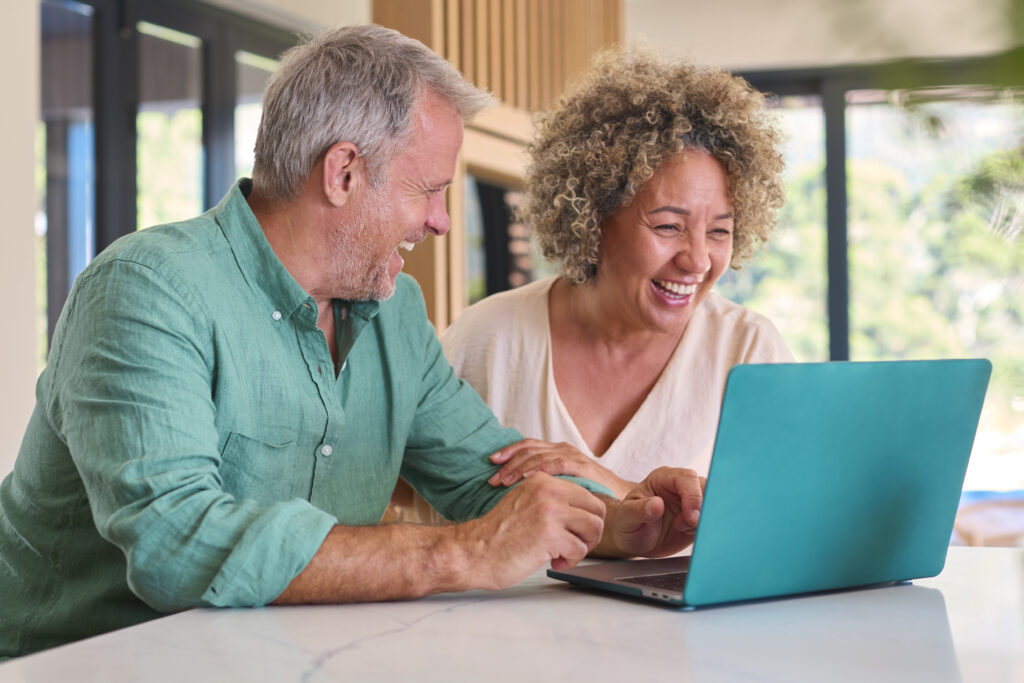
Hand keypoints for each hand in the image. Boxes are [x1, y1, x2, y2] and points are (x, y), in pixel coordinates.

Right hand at [455, 473, 606, 588]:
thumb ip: (551, 501)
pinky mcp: (550, 535)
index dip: (587, 518)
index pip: (587, 494)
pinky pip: (580, 549)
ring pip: (594, 528)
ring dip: (583, 547)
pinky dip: (570, 561)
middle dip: (591, 533)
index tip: (575, 532)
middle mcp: (548, 491)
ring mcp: (550, 511)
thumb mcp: (525, 503)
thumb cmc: (498, 535)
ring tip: (563, 554)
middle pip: (597, 510)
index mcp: (543, 481)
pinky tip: (554, 562)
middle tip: (576, 546)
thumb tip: (582, 511)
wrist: (472, 551)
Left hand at [487, 439, 635, 498]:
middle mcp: (564, 450)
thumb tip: (513, 494)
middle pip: (530, 449)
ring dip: (520, 467)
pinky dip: (541, 469)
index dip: (508, 453)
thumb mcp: (560, 491)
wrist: (621, 503)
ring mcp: (574, 457)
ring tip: (505, 481)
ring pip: (540, 455)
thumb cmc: (587, 501)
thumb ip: (542, 487)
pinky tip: (529, 479)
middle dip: (509, 463)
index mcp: (557, 453)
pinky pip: (558, 464)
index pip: (528, 447)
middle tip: (493, 478)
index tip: (491, 463)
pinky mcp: (584, 467)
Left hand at [594, 467, 705, 558]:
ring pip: (713, 503)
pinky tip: (690, 534)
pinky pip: (713, 520)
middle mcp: (680, 487)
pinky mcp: (699, 517)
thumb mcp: (627, 518)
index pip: (687, 478)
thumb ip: (640, 510)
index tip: (691, 517)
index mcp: (663, 478)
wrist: (633, 540)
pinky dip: (708, 528)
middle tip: (693, 526)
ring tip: (686, 531)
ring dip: (707, 519)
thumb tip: (656, 504)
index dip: (693, 496)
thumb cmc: (627, 524)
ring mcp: (691, 501)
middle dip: (705, 508)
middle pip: (706, 488)